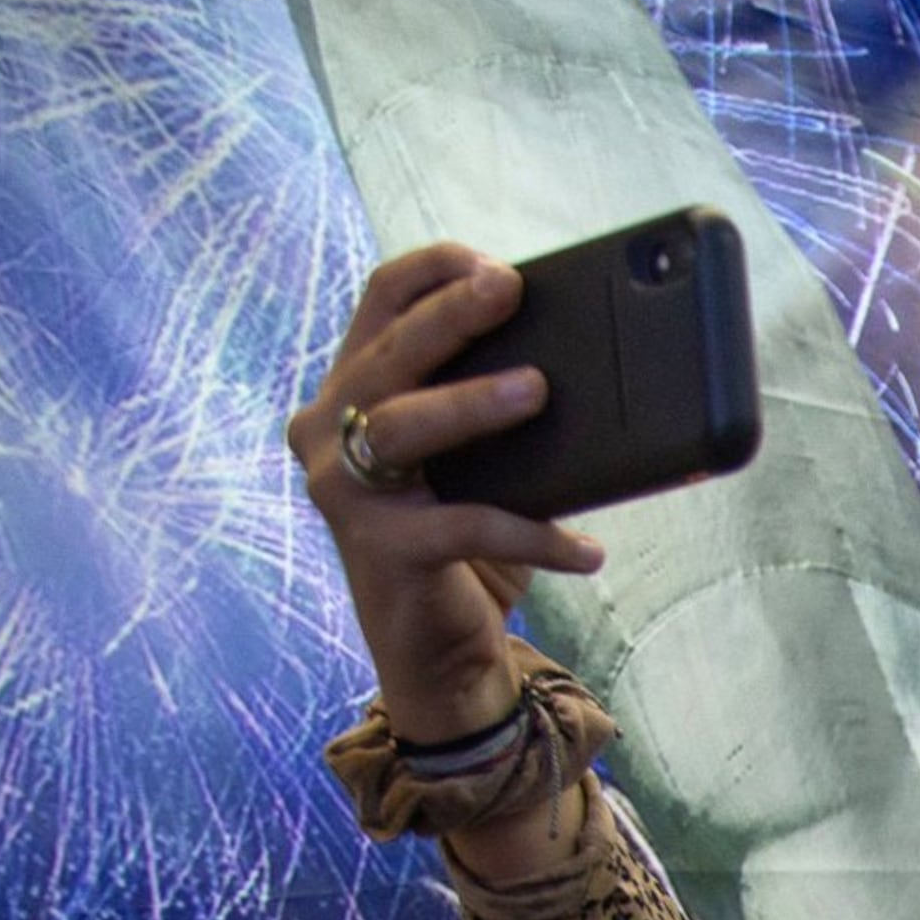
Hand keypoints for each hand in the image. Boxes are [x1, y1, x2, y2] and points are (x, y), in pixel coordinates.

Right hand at [288, 245, 606, 748]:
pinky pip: (463, 527)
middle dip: (449, 314)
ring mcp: (345, 493)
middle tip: (509, 288)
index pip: (378, 301)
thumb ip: (501, 407)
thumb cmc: (467, 543)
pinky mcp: (381, 551)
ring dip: (470, 402)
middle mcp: (329, 432)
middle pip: (387, 352)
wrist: (444, 653)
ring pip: (400, 424)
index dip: (433, 272)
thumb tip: (590, 362)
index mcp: (353, 391)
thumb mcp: (484, 463)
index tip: (495, 265)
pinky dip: (533, 533)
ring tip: (538, 389)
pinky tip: (587, 548)